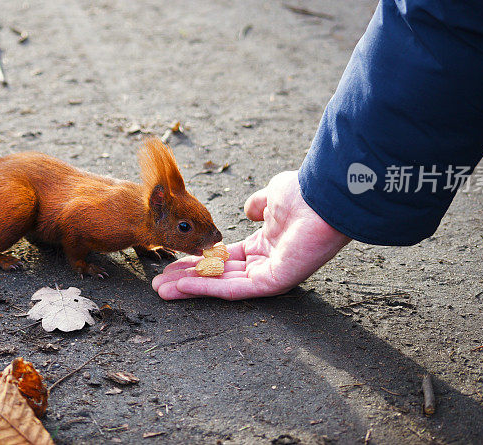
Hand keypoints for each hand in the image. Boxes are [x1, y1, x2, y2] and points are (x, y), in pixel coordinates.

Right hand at [151, 171, 350, 299]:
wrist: (324, 197)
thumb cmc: (303, 194)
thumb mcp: (273, 195)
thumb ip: (258, 204)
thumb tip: (249, 209)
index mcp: (266, 246)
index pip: (224, 259)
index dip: (197, 261)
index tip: (171, 262)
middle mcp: (266, 263)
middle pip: (218, 276)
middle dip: (187, 279)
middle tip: (158, 284)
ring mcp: (270, 275)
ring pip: (221, 286)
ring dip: (189, 288)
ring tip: (160, 289)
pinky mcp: (273, 283)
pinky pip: (233, 289)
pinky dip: (205, 288)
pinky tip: (180, 285)